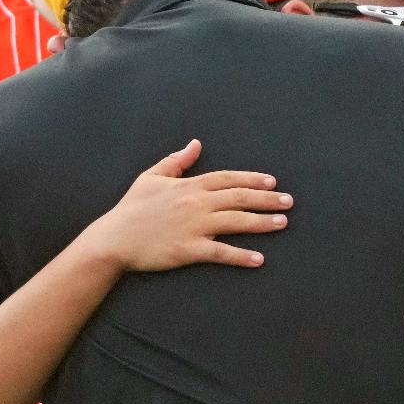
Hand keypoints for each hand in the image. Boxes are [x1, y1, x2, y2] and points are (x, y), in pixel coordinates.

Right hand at [78, 140, 290, 271]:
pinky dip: (241, 256)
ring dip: (262, 222)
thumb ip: (177, 161)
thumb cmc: (131, 208)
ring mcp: (194, 226)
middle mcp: (196, 203)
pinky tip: (259, 259)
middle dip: (267, 199)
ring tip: (283, 223)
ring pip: (236, 221)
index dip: (252, 179)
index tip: (272, 181)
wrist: (113, 239)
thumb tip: (196, 144)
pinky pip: (221, 252)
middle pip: (239, 198)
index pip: (228, 178)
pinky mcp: (189, 249)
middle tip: (289, 202)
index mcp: (189, 186)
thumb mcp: (151, 177)